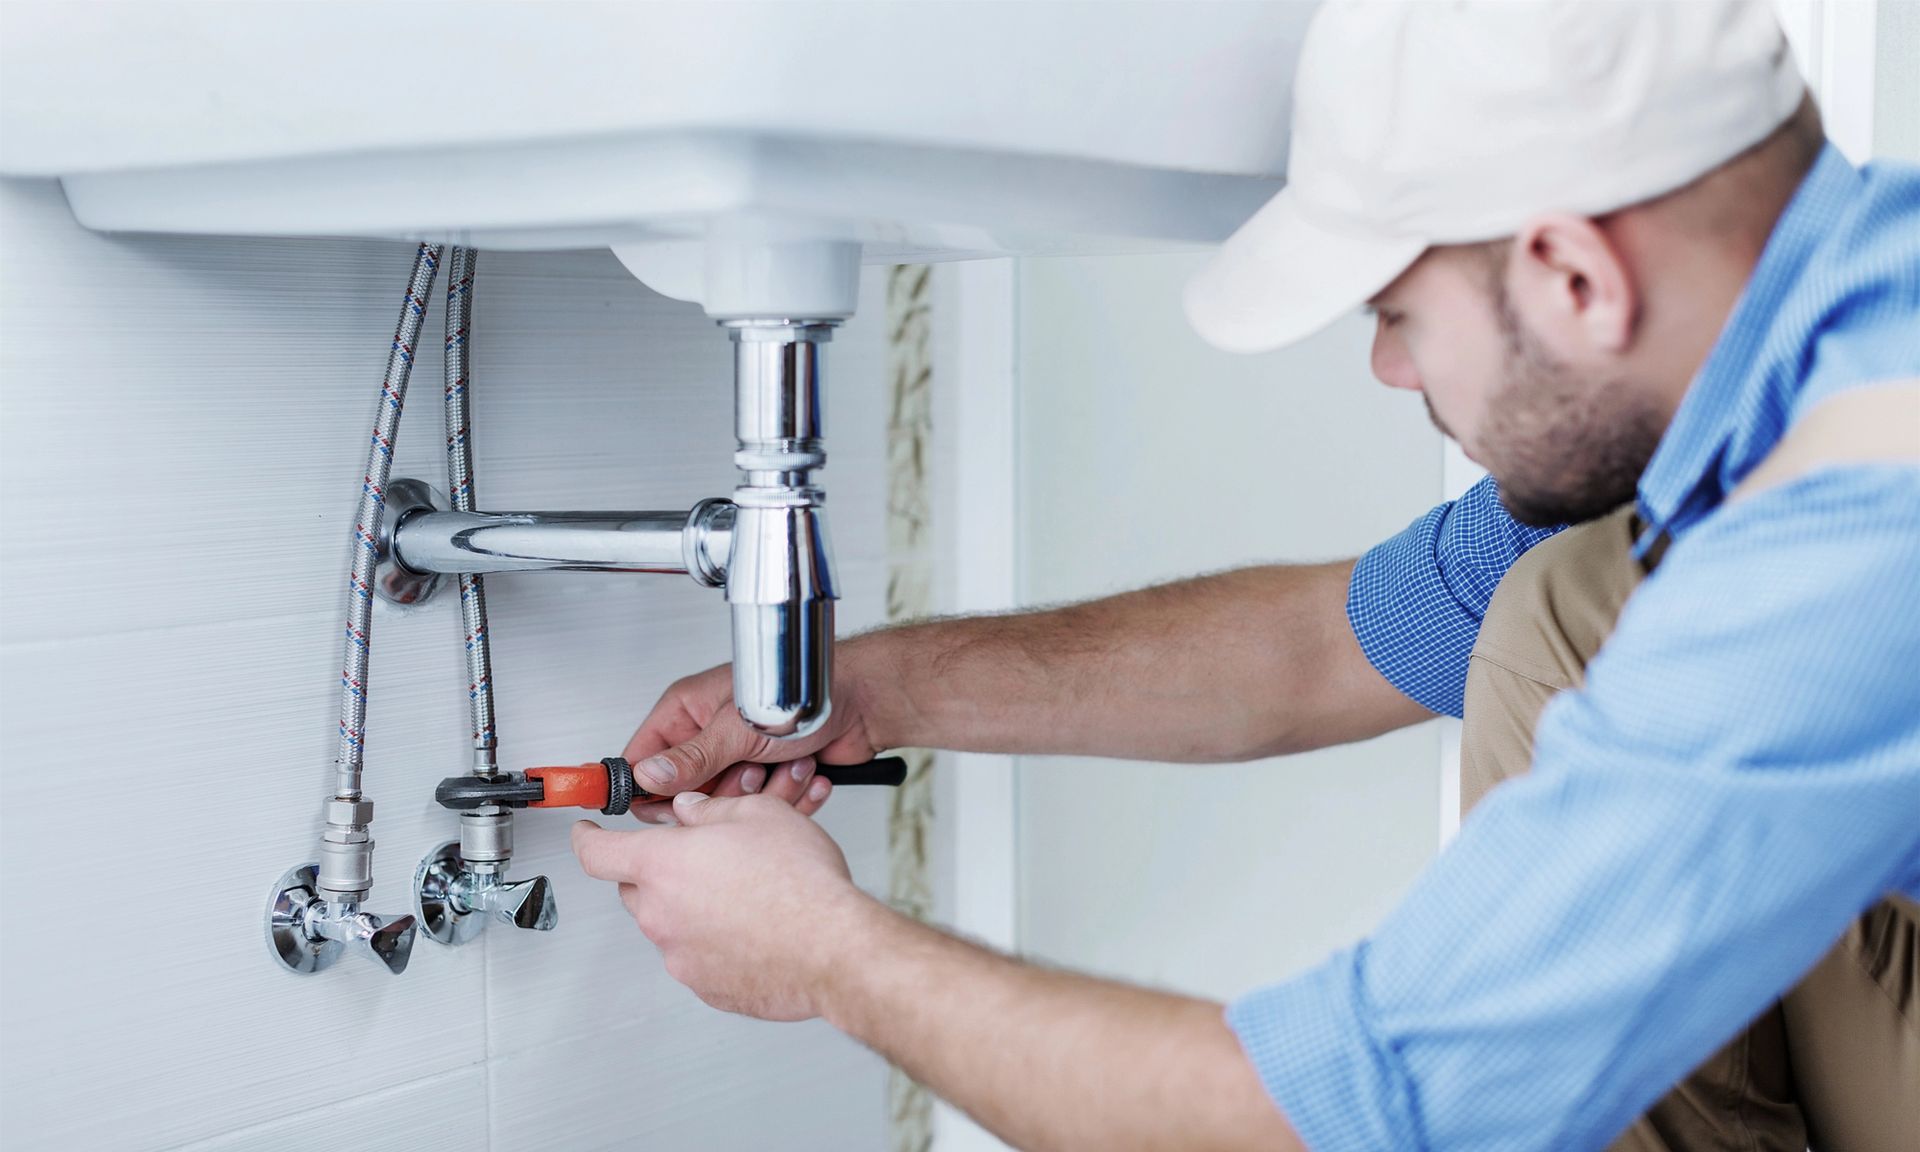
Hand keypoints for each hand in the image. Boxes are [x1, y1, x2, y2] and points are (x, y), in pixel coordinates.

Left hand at [571, 793, 882, 1020]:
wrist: (833, 947)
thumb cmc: (801, 883)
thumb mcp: (758, 815)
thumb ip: (711, 811)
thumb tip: (693, 813)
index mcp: (662, 865)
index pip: (596, 852)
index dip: (587, 837)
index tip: (587, 833)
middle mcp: (660, 914)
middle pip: (636, 889)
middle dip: (659, 872)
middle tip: (704, 859)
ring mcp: (680, 957)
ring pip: (670, 924)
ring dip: (693, 907)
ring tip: (745, 894)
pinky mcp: (706, 987)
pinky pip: (698, 957)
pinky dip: (716, 942)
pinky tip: (756, 927)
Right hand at [621, 646, 887, 822]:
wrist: (864, 701)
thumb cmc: (804, 690)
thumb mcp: (737, 728)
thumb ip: (691, 758)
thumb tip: (646, 778)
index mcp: (688, 710)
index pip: (644, 759)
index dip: (649, 788)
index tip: (664, 806)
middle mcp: (710, 734)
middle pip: (687, 791)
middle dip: (722, 791)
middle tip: (747, 771)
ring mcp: (740, 757)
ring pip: (727, 805)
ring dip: (761, 791)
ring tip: (783, 764)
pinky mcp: (768, 776)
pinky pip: (761, 808)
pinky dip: (786, 796)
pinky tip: (804, 771)